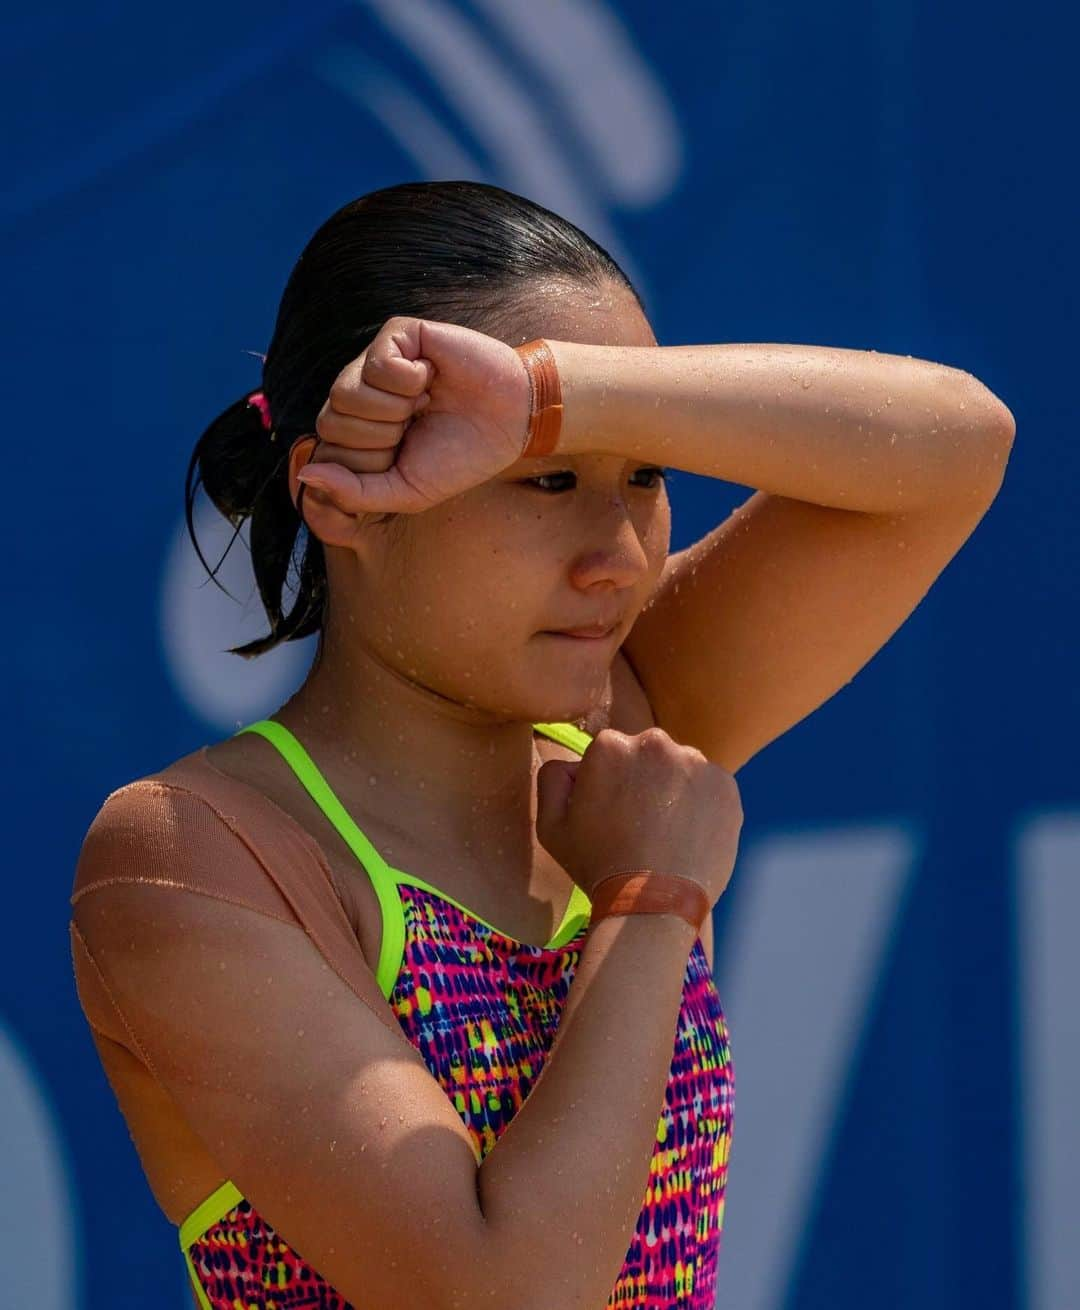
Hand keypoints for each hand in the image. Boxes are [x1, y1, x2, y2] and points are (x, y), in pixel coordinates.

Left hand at [293, 317, 532, 514]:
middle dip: (380, 439)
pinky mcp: (398, 334)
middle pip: (332, 423)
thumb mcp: (405, 491)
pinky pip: (378, 364)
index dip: (368, 464)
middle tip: (416, 427)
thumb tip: (306, 475)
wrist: (513, 420)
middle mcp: (360, 394)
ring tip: (425, 402)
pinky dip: (409, 381)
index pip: (327, 451)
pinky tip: (432, 377)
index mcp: (358, 430)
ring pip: (346, 393)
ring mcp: (375, 362)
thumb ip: (354, 492)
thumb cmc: (461, 455)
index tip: (405, 457)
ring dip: (394, 410)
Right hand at [534, 727, 742, 909]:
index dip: (608, 782)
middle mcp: (656, 743)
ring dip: (674, 790)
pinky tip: (690, 836)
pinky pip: (710, 788)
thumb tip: (573, 765)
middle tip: (640, 823)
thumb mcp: (550, 826)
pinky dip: (702, 805)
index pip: (610, 752)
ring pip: (681, 769)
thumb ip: (553, 779)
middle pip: (648, 755)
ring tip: (668, 833)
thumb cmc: (596, 866)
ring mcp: (696, 763)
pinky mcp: (727, 786)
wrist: (653, 904)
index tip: (611, 813)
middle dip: (643, 780)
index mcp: (611, 746)